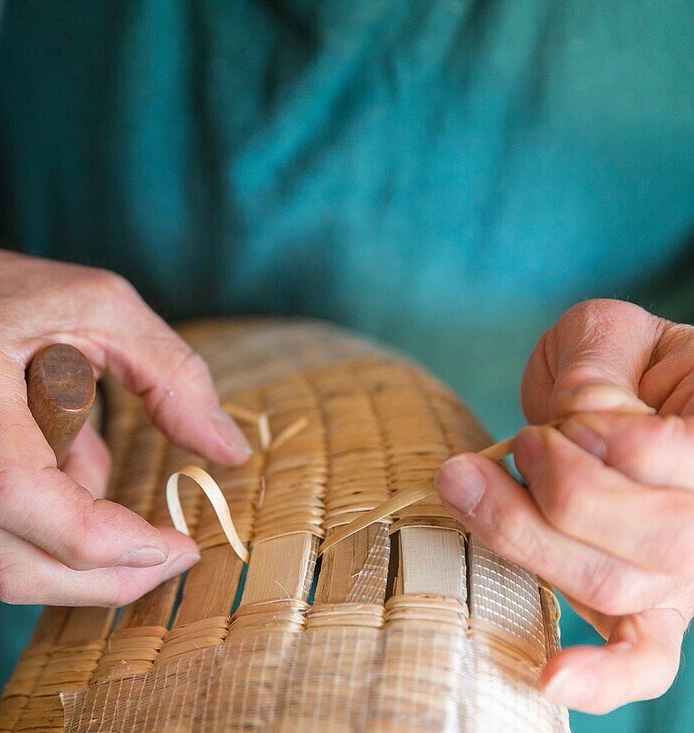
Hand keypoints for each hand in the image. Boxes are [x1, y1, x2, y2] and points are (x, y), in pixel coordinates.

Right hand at [0, 239, 252, 606]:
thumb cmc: (1, 294)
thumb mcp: (98, 302)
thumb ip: (170, 370)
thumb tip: (230, 450)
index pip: (20, 496)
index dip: (102, 541)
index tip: (173, 543)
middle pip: (16, 564)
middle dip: (108, 576)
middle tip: (172, 548)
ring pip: (9, 571)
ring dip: (76, 542)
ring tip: (80, 448)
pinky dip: (44, 533)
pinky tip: (46, 463)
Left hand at [434, 299, 693, 712]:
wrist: (621, 399)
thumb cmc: (619, 365)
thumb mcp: (611, 335)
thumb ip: (596, 365)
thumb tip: (573, 424)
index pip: (660, 455)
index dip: (597, 432)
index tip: (565, 414)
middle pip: (645, 537)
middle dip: (556, 489)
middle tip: (517, 445)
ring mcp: (687, 574)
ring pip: (612, 586)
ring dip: (523, 536)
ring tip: (462, 482)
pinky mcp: (650, 609)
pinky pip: (644, 660)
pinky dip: (603, 678)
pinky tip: (551, 678)